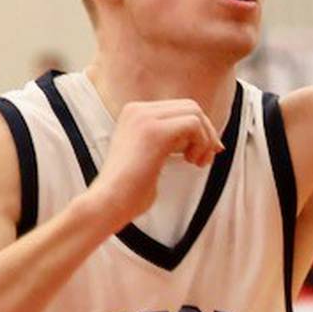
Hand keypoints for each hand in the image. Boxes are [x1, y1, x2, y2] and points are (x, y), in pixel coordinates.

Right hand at [89, 97, 221, 231]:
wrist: (106, 205)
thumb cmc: (128, 193)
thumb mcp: (149, 158)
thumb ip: (169, 143)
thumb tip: (204, 141)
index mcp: (134, 114)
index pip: (179, 109)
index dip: (198, 129)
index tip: (204, 153)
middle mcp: (138, 109)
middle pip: (190, 107)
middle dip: (206, 132)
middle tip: (204, 159)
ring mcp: (144, 117)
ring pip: (194, 112)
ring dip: (205, 139)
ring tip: (197, 163)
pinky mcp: (154, 131)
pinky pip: (193, 124)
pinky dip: (202, 142)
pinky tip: (192, 162)